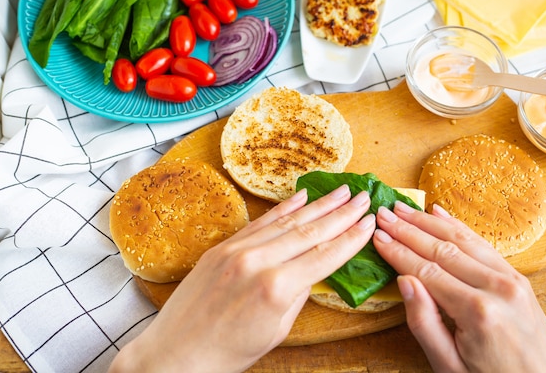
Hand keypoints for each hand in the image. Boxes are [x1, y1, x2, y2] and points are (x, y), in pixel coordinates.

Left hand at [109, 185, 374, 372]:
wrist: (176, 352)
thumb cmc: (228, 352)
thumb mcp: (276, 330)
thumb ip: (298, 295)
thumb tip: (313, 270)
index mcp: (277, 288)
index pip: (325, 255)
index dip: (351, 238)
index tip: (369, 222)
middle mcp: (258, 262)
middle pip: (310, 231)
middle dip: (341, 213)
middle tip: (363, 198)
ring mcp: (238, 250)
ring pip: (287, 221)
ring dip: (318, 205)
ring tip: (341, 192)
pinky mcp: (223, 246)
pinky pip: (261, 222)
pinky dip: (283, 208)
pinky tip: (302, 197)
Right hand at [373, 202, 545, 372]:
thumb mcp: (449, 366)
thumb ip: (424, 323)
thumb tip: (404, 281)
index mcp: (476, 311)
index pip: (426, 271)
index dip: (398, 251)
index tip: (377, 235)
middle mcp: (497, 287)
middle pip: (442, 249)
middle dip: (409, 229)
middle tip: (385, 213)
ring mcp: (512, 279)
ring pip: (462, 240)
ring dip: (429, 222)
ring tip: (404, 208)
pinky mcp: (519, 278)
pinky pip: (483, 244)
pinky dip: (459, 227)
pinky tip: (440, 214)